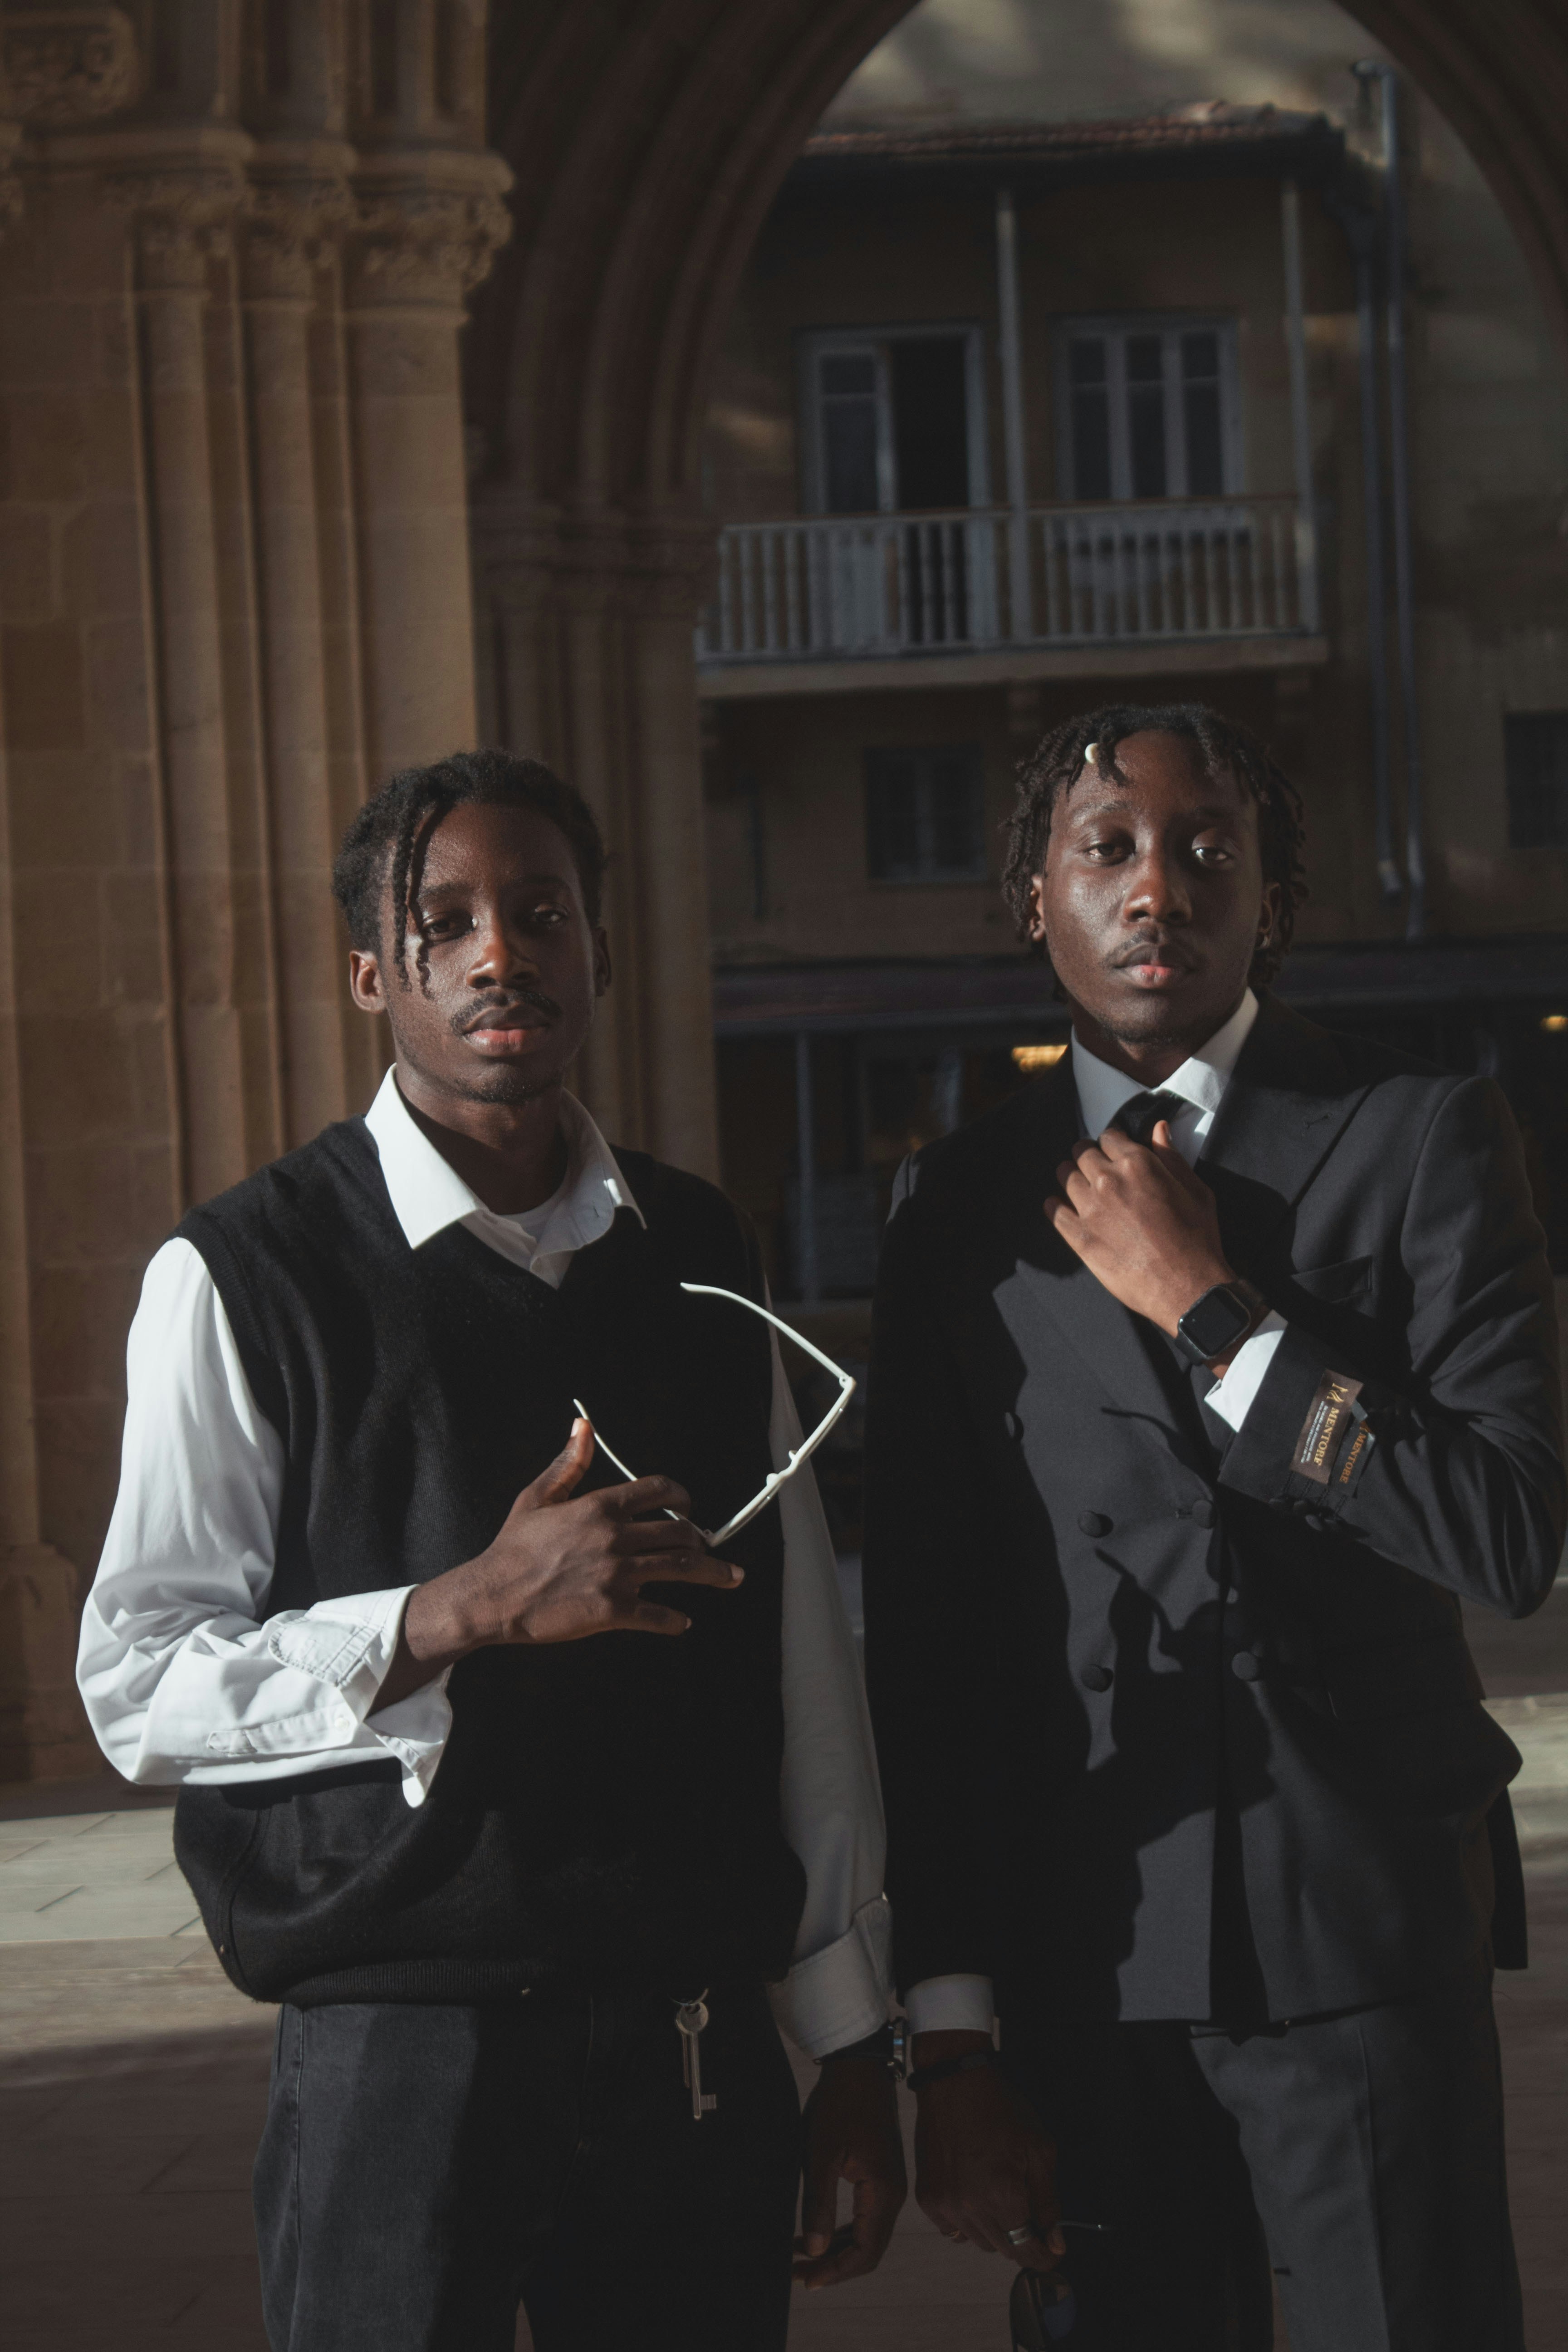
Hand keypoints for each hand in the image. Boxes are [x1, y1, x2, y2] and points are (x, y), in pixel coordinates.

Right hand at [377, 1418, 741, 1703]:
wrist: (493, 1595)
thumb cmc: (513, 1547)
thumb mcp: (537, 1497)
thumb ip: (568, 1463)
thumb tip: (583, 1426)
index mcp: (599, 1507)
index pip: (659, 1490)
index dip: (682, 1497)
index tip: (689, 1507)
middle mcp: (615, 1537)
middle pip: (679, 1532)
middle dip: (701, 1539)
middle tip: (707, 1547)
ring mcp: (616, 1574)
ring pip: (681, 1569)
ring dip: (713, 1573)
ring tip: (732, 1577)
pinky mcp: (612, 1610)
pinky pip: (658, 1615)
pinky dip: (675, 1620)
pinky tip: (682, 1622)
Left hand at [795, 2056, 906, 2290]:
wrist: (860, 2067)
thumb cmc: (841, 2104)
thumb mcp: (822, 2154)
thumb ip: (819, 2204)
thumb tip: (813, 2249)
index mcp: (883, 2193)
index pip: (864, 2252)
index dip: (836, 2271)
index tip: (806, 2279)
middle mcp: (892, 2195)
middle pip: (867, 2250)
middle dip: (833, 2266)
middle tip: (798, 2272)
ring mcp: (888, 2186)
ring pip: (865, 2235)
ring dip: (835, 2250)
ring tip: (800, 2256)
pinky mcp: (880, 2177)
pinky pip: (863, 2218)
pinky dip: (840, 2230)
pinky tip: (814, 2232)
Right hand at [913, 2033, 1061, 2272]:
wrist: (955, 2083)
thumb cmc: (1002, 2111)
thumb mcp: (1039, 2150)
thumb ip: (1049, 2202)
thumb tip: (1056, 2243)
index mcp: (1003, 2196)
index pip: (1027, 2251)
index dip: (1043, 2257)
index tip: (1051, 2252)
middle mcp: (971, 2208)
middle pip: (1004, 2249)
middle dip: (1021, 2238)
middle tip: (1026, 2211)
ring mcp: (945, 2205)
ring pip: (978, 2242)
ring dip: (994, 2229)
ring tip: (997, 2195)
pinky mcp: (927, 2198)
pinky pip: (951, 2229)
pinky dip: (966, 2220)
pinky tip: (973, 2192)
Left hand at [1045, 1119, 1234, 1338]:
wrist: (1187, 1286)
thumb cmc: (1197, 1239)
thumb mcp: (1195, 1190)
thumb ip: (1171, 1157)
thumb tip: (1159, 1129)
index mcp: (1137, 1163)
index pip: (1109, 1137)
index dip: (1112, 1143)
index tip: (1113, 1151)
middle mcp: (1108, 1180)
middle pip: (1082, 1153)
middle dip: (1089, 1156)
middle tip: (1095, 1167)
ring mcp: (1090, 1209)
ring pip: (1065, 1177)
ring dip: (1072, 1177)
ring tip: (1079, 1185)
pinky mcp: (1079, 1237)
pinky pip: (1055, 1212)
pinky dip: (1054, 1206)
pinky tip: (1057, 1206)